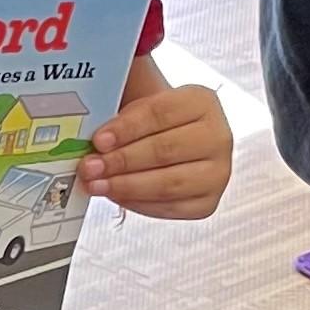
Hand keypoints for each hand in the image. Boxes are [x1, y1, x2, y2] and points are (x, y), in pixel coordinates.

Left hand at [84, 80, 231, 217]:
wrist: (176, 139)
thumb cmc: (154, 123)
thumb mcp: (141, 105)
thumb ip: (122, 117)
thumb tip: (95, 141)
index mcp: (202, 102)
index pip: (161, 113)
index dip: (127, 128)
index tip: (99, 140)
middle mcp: (218, 137)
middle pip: (165, 150)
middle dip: (122, 160)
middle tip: (91, 166)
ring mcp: (217, 173)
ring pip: (169, 183)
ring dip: (126, 186)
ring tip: (97, 184)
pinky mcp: (207, 202)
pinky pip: (170, 208)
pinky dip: (138, 203)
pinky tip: (116, 195)